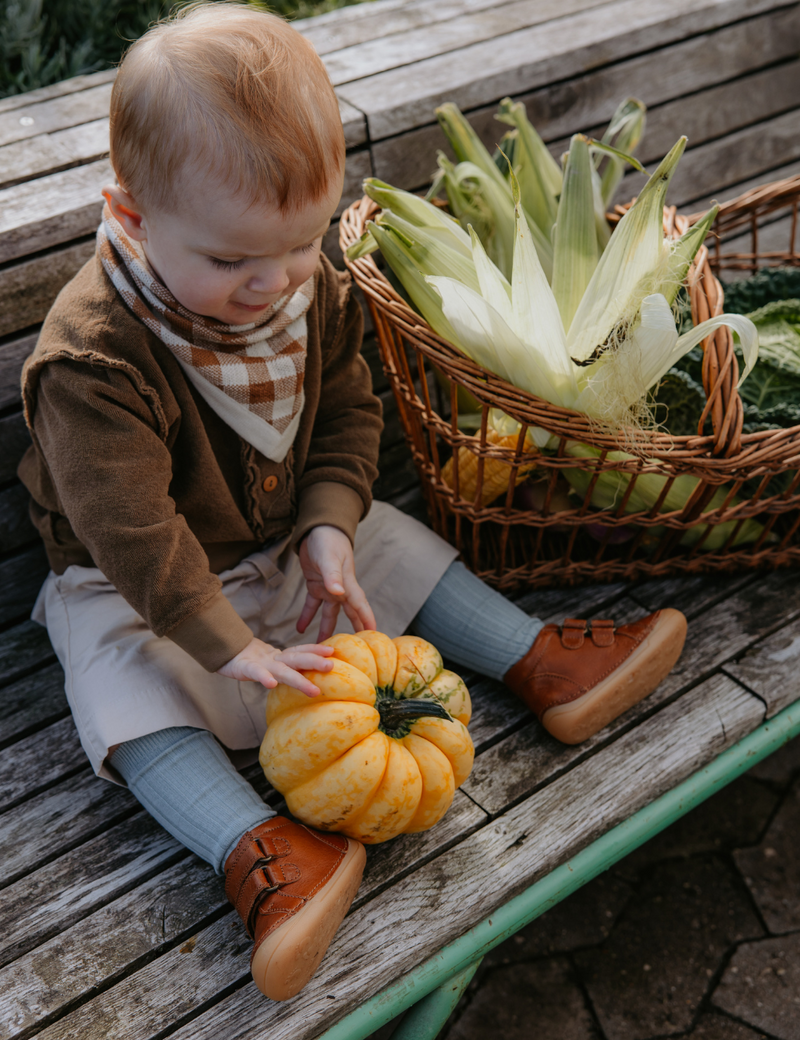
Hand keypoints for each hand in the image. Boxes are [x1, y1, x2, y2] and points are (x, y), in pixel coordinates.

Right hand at [217, 637, 333, 696]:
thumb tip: (309, 671)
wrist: (223, 651)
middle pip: (297, 659)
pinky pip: (256, 673)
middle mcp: (274, 659)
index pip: (300, 651)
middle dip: (314, 662)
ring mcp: (260, 664)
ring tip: (313, 690)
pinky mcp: (245, 668)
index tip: (333, 651)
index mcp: (280, 657)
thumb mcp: (270, 662)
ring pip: (282, 670)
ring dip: (299, 679)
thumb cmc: (250, 660)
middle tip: (332, 666)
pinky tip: (271, 685)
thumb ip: (286, 664)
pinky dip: (264, 678)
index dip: (315, 650)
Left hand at [297, 525, 375, 640]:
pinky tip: (300, 629)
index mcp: (347, 584)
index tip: (374, 636)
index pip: (360, 606)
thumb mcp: (329, 558)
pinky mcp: (316, 586)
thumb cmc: (327, 541)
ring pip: (330, 615)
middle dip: (352, 631)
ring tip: (320, 648)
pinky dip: (307, 617)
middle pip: (349, 614)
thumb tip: (339, 593)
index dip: (367, 621)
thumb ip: (333, 576)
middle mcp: (341, 590)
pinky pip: (312, 606)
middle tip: (355, 652)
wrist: (318, 529)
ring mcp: (329, 589)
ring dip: (326, 630)